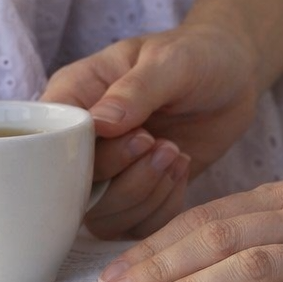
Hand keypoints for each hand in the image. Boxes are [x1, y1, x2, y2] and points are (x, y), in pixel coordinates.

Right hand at [41, 20, 264, 237]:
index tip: (138, 134)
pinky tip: (182, 168)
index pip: (47, 143)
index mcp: (74, 96)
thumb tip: (99, 124)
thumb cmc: (196, 55)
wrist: (235, 74)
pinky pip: (137, 226)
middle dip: (124, 176)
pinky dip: (163, 208)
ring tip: (174, 154)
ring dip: (144, 194)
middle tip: (161, 143)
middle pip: (73, 189)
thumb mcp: (169, 62)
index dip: (85, 155)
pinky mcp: (139, 192)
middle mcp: (83, 140)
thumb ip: (134, 90)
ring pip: (103, 217)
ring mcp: (110, 171)